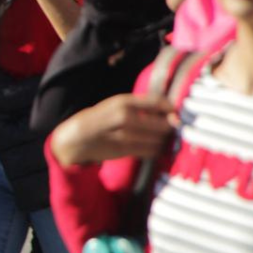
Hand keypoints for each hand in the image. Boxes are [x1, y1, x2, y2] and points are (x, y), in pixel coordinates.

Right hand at [50, 93, 178, 166]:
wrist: (75, 137)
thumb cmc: (100, 119)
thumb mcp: (115, 105)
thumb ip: (139, 107)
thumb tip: (170, 112)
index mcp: (122, 102)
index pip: (157, 102)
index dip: (172, 109)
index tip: (176, 114)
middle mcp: (124, 117)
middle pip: (162, 124)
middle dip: (169, 128)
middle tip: (171, 129)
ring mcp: (123, 134)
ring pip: (157, 139)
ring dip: (162, 140)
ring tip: (160, 139)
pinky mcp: (123, 150)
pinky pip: (149, 151)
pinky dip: (155, 150)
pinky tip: (152, 147)